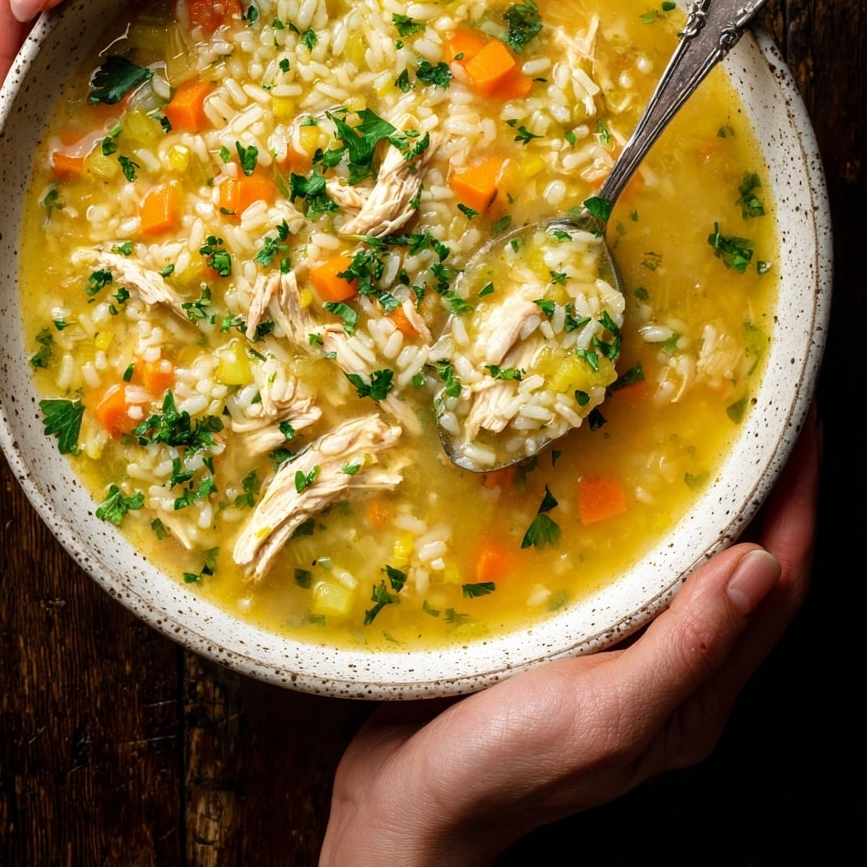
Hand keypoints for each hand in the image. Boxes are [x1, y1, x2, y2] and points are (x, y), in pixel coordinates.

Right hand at [320, 409, 819, 866]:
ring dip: (701, 499)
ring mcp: (618, 654)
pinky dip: (635, 520)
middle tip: (747, 412)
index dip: (800, 503)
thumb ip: (689, 647)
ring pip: (682, 564)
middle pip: (740, 569)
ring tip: (692, 431)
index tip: (803, 425)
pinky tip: (607, 482)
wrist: (412, 804)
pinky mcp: (567, 637)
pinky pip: (623, 568)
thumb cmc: (508, 769)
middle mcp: (671, 673)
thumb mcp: (608, 713)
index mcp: (697, 697)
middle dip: (761, 490)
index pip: (776, 587)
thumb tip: (760, 563)